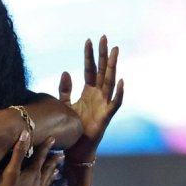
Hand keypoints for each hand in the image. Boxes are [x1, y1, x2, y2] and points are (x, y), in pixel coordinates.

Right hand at [0, 132, 60, 185]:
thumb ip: (18, 154)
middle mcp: (38, 185)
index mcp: (32, 175)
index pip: (40, 157)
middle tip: (61, 155)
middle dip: (53, 162)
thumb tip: (25, 134)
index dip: (46, 148)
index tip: (53, 139)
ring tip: (58, 173)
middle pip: (47, 171)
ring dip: (52, 178)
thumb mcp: (10, 173)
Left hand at [59, 36, 123, 161]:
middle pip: (101, 71)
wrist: (76, 148)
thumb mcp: (65, 105)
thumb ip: (65, 90)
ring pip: (109, 81)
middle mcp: (99, 95)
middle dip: (103, 54)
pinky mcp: (107, 116)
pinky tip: (120, 81)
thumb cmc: (72, 128)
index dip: (89, 56)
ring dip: (112, 66)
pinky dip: (118, 92)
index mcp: (89, 92)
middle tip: (104, 37)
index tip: (88, 40)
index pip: (90, 69)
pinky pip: (115, 102)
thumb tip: (65, 71)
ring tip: (115, 50)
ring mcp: (104, 104)